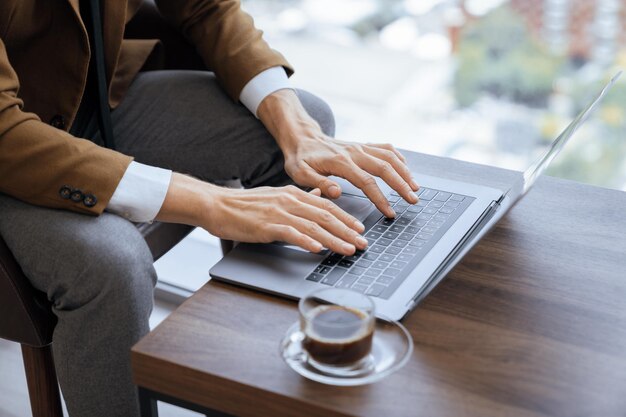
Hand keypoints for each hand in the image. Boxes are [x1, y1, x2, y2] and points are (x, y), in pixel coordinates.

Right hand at [156, 174, 367, 254]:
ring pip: (314, 226)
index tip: (360, 230)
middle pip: (326, 216)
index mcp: (294, 193)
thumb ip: (299, 197)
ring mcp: (279, 213)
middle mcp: (290, 201)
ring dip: (334, 239)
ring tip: (349, 249)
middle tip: (363, 243)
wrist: (217, 205)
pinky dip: (306, 241)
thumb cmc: (245, 204)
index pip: (327, 206)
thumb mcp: (276, 196)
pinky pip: (291, 233)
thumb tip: (318, 195)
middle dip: (348, 231)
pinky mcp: (266, 226)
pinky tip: (318, 249)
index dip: (346, 218)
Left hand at [257, 90, 419, 217]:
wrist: (302, 137)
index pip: (367, 181)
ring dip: (405, 172)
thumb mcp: (300, 174)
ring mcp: (361, 147)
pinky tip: (406, 169)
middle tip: (413, 201)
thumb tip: (336, 193)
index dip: (381, 198)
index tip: (390, 212)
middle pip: (385, 168)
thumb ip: (318, 183)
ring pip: (390, 157)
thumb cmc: (300, 158)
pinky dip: (399, 158)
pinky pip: (386, 148)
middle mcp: (355, 152)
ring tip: (415, 188)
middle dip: (401, 185)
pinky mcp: (363, 145)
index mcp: (340, 162)